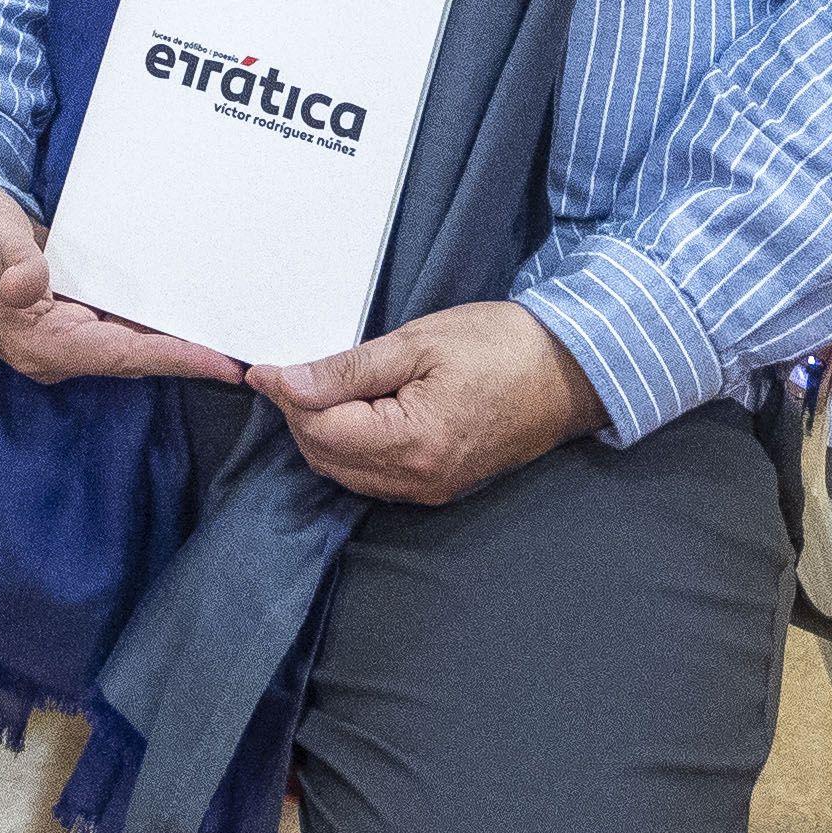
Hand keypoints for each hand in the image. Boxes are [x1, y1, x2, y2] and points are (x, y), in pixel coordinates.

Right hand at [0, 186, 240, 388]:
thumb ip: (14, 259)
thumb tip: (29, 285)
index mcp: (39, 343)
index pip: (121, 356)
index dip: (173, 359)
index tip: (221, 362)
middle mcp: (55, 349)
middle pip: (136, 358)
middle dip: (188, 356)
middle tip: (247, 351)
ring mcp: (64, 335)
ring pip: (133, 345)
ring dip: (178, 340)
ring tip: (232, 333)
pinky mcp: (70, 316)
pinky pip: (123, 327)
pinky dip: (157, 321)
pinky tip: (189, 308)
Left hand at [248, 302, 600, 504]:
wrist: (568, 374)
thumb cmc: (500, 346)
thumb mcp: (418, 343)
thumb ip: (347, 369)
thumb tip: (285, 382)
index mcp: (413, 442)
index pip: (320, 429)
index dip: (286, 395)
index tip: (263, 366)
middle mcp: (417, 480)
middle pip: (325, 456)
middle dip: (301, 415)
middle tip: (294, 369)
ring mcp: (428, 489)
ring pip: (345, 471)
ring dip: (323, 432)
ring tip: (324, 385)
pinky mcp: (438, 487)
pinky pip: (372, 476)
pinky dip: (351, 446)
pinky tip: (354, 410)